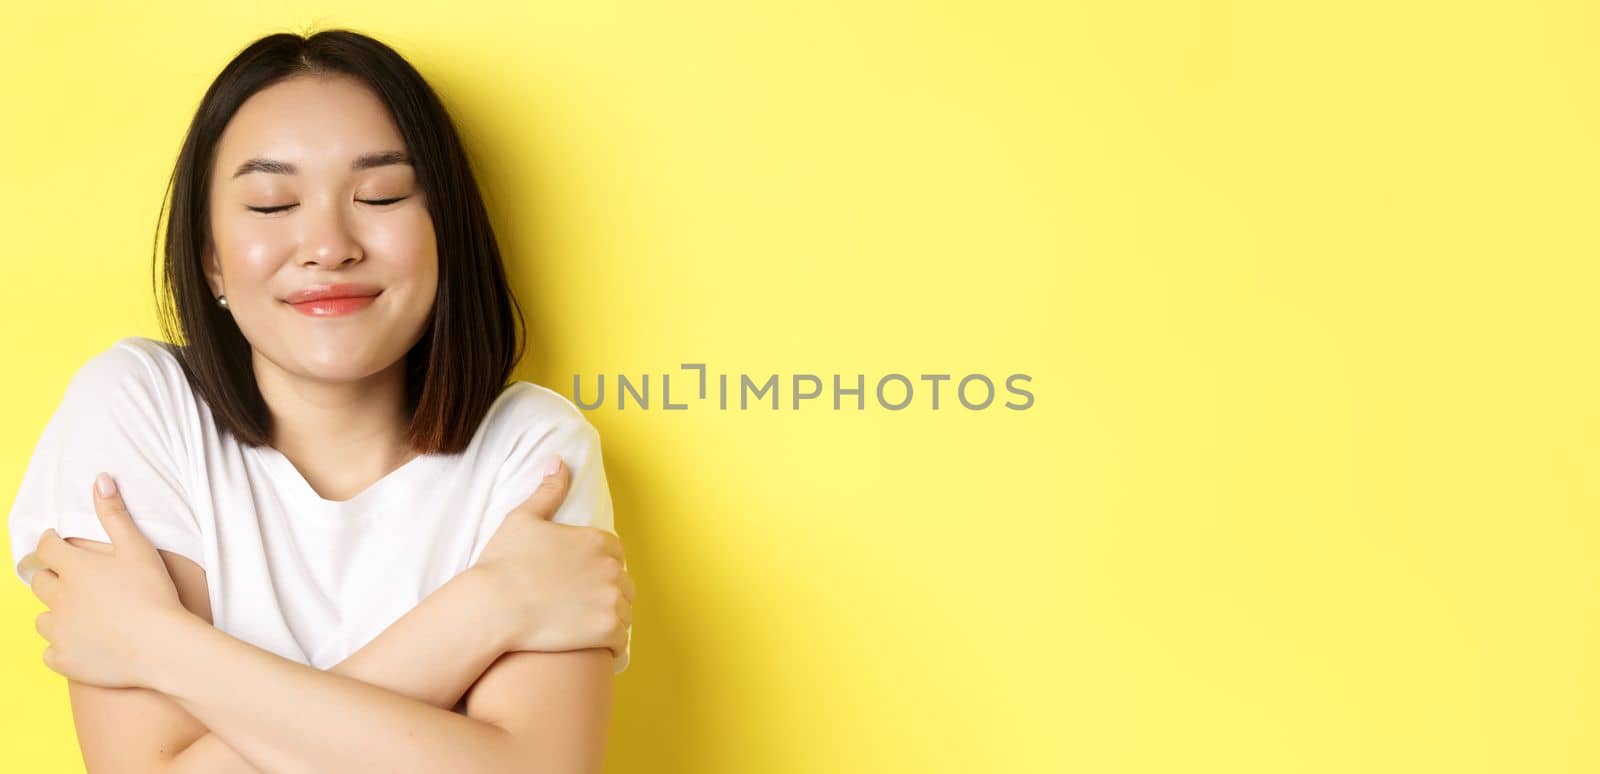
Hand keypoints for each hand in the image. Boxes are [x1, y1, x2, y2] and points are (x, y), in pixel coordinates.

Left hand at [21, 473, 192, 688]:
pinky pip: (51, 653)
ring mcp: (59, 632)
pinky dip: (62, 647)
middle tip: (69, 578)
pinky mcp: (65, 660)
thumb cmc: (153, 593)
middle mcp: (58, 599)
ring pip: (42, 619)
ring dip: (55, 613)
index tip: (57, 542)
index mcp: (73, 569)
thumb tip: (100, 479)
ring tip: (77, 613)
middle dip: (49, 576)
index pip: (46, 548)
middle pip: (39, 582)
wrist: (161, 646)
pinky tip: (80, 644)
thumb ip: (115, 514)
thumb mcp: (138, 547)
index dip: (51, 542)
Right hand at [472, 457, 634, 659]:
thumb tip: (558, 460)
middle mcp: (612, 568)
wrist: (491, 607)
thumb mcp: (523, 518)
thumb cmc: (502, 563)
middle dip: (606, 593)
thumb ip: (548, 490)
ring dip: (609, 619)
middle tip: (577, 606)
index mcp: (598, 540)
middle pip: (623, 584)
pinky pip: (622, 641)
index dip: (596, 568)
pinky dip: (610, 646)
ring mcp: (612, 600)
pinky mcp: (607, 630)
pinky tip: (590, 645)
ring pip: (624, 612)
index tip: (576, 580)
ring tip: (582, 626)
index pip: (615, 554)